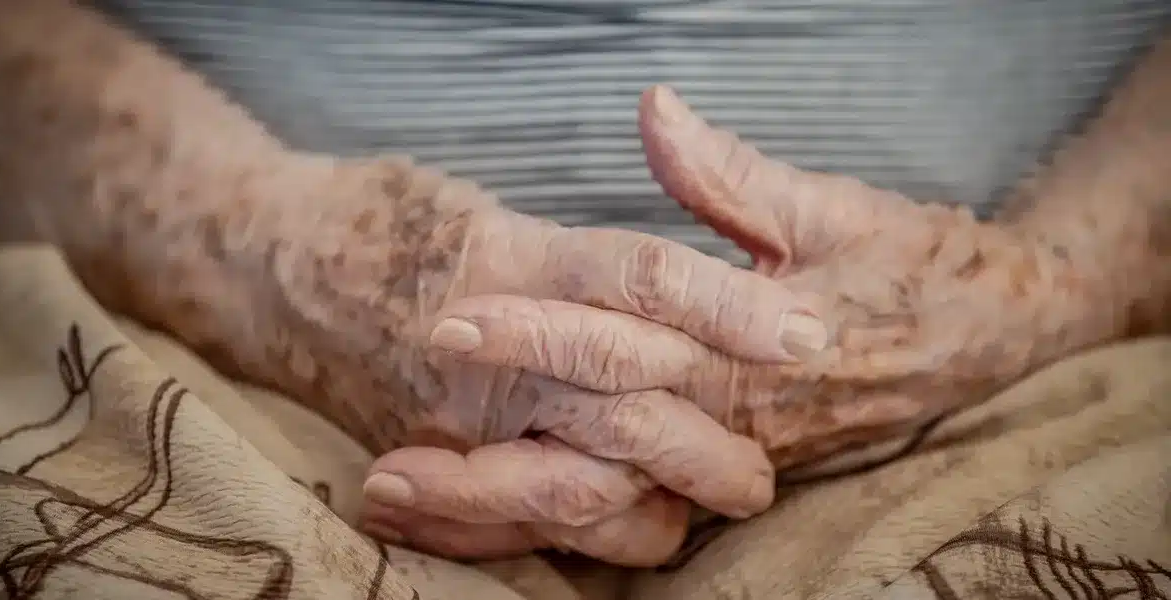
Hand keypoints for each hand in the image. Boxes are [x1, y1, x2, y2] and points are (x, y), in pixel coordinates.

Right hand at [212, 155, 820, 565]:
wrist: (260, 262)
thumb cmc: (382, 221)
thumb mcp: (487, 214)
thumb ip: (578, 260)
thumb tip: (676, 297)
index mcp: (514, 262)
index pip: (646, 286)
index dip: (732, 309)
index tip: (807, 334)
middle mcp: (491, 348)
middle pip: (628, 406)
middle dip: (708, 448)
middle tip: (761, 469)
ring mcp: (457, 414)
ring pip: (578, 486)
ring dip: (652, 508)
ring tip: (704, 512)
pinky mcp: (427, 458)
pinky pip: (508, 525)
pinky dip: (572, 536)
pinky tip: (626, 532)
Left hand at [367, 86, 1098, 558]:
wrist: (992, 336)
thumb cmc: (915, 267)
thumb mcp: (830, 210)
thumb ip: (731, 176)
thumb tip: (654, 112)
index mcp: (750, 358)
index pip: (624, 354)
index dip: (535, 338)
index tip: (452, 323)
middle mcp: (730, 427)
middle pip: (592, 460)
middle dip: (484, 463)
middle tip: (383, 461)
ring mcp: (724, 464)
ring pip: (597, 510)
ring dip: (497, 517)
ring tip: (400, 509)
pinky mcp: (720, 476)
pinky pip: (622, 519)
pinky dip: (542, 526)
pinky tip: (470, 524)